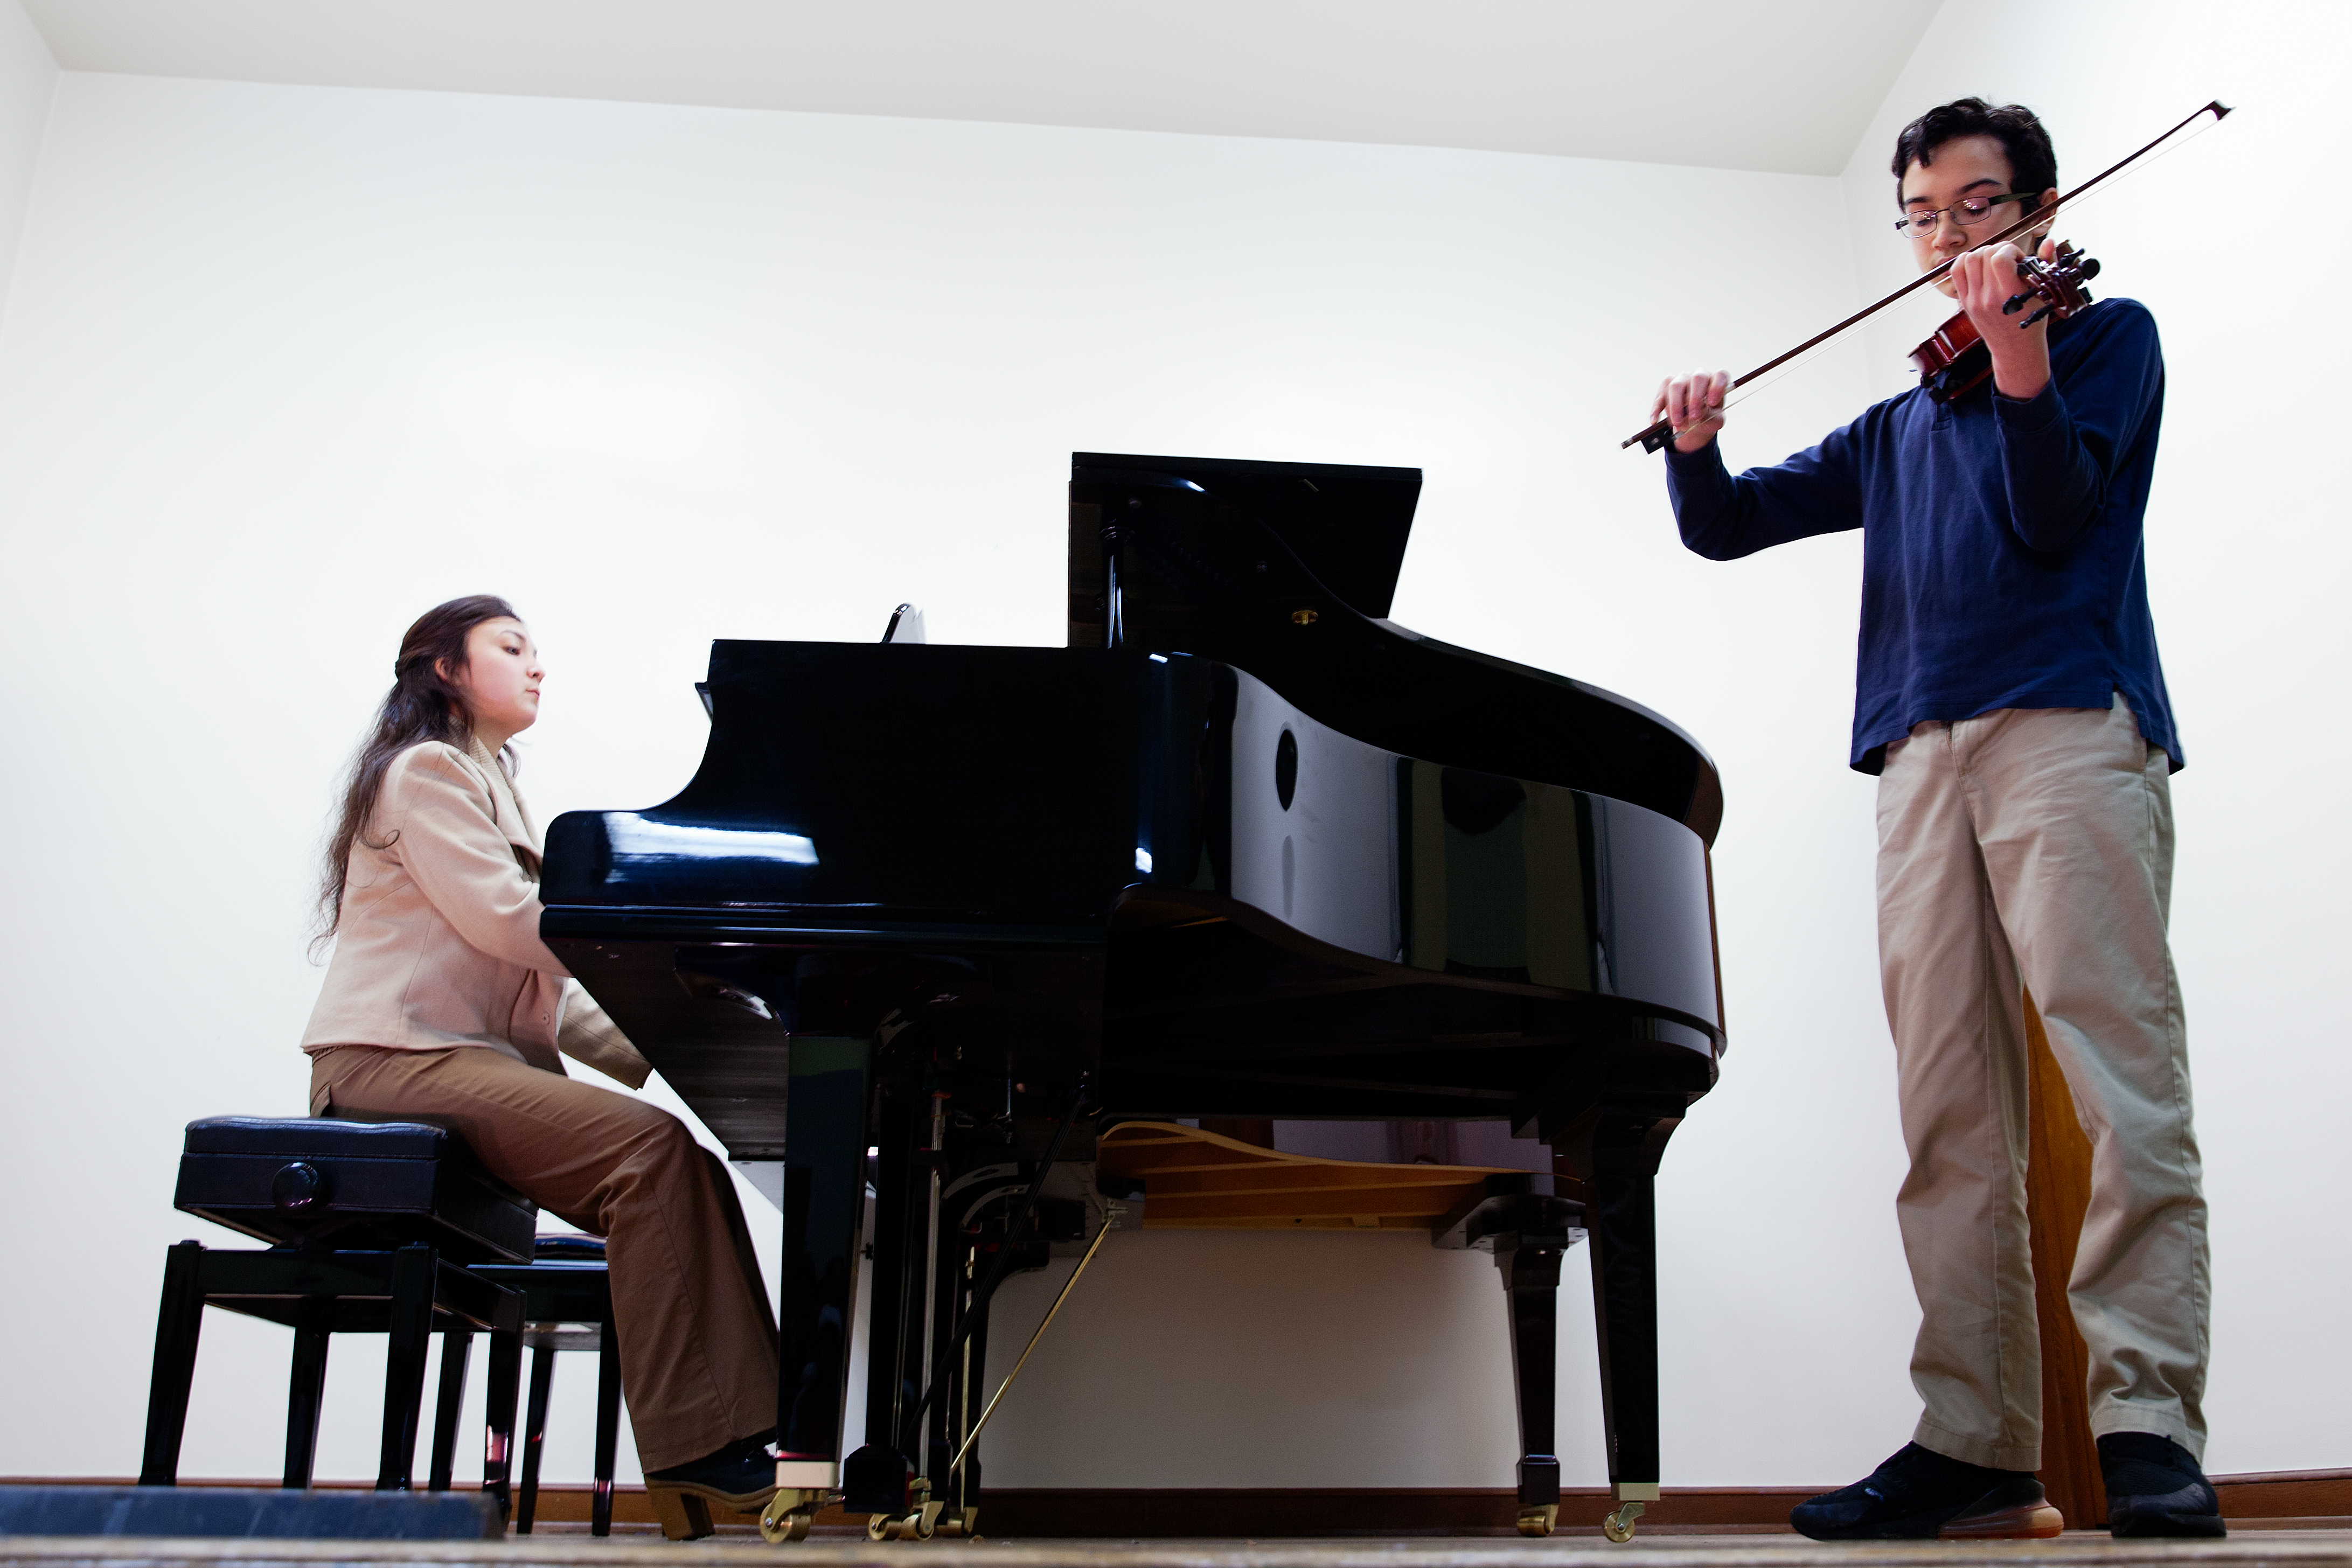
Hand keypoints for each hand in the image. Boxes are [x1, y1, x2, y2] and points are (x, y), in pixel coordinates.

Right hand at [1652, 369, 1729, 453]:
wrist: (1694, 422)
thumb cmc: (1708, 418)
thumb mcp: (1714, 421)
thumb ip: (1710, 417)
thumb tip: (1697, 414)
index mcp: (1716, 381)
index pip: (1720, 376)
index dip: (1717, 388)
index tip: (1712, 403)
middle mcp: (1699, 376)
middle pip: (1697, 378)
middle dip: (1694, 399)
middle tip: (1693, 416)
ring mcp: (1682, 378)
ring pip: (1676, 386)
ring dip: (1675, 406)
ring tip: (1677, 422)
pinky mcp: (1667, 385)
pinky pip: (1660, 395)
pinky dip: (1657, 409)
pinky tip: (1655, 420)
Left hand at [1950, 234, 2058, 399]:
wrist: (2014, 348)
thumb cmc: (2033, 320)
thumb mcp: (2044, 294)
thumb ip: (2046, 265)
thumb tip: (2049, 241)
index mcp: (2010, 296)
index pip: (1999, 259)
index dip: (2010, 250)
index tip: (2019, 258)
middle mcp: (1988, 298)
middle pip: (1984, 255)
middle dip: (1999, 249)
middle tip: (2009, 259)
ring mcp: (1974, 300)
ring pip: (1969, 259)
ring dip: (1984, 253)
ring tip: (1995, 261)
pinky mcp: (1965, 302)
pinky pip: (1956, 271)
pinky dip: (1966, 261)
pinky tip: (1980, 264)